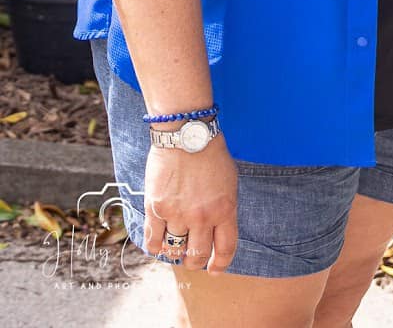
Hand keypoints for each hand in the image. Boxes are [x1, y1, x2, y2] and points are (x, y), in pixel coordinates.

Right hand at [144, 133, 238, 271]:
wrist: (185, 134)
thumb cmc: (210, 154)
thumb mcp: (230, 182)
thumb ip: (224, 208)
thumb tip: (218, 232)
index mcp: (224, 209)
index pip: (224, 249)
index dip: (219, 264)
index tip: (214, 269)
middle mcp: (201, 216)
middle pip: (197, 255)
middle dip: (196, 260)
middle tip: (192, 256)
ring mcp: (177, 214)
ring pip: (175, 250)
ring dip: (176, 251)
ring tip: (176, 244)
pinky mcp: (155, 209)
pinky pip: (152, 241)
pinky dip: (155, 247)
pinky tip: (158, 242)